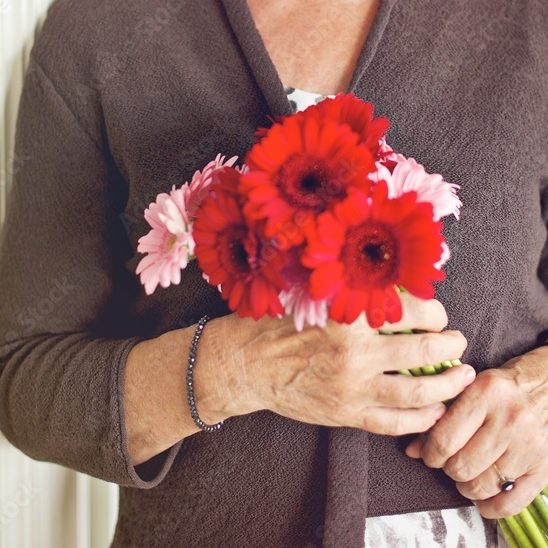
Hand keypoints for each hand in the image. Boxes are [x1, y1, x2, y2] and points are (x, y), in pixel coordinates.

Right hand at [199, 293, 474, 436]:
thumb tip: (400, 284)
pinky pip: (395, 423)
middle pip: (424, 353)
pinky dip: (421, 419)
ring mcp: (353, 386)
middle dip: (451, 348)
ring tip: (460, 378)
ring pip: (417, 394)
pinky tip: (434, 411)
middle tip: (459, 344)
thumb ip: (356, 290)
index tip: (439, 315)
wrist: (248, 361)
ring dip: (446, 386)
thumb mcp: (318, 293)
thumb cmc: (281, 321)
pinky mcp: (347, 413)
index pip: (414, 311)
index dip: (436, 314)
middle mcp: (356, 351)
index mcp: (351, 314)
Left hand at [405, 346, 547, 517]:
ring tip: (466, 475)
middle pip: (461, 466)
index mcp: (486, 393)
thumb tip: (411, 448)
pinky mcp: (543, 468)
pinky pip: (510, 503)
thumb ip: (441, 415)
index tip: (428, 452)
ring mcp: (528, 447)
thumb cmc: (504, 387)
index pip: (445, 438)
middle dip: (447, 469)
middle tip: (448, 462)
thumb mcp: (470, 387)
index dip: (429, 452)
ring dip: (466, 487)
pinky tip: (483, 496)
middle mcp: (509, 420)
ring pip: (482, 486)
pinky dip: (490, 507)